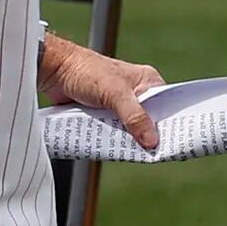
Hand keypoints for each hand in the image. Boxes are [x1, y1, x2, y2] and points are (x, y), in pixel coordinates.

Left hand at [42, 43, 164, 151]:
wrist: (53, 71)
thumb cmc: (86, 71)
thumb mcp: (115, 94)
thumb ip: (134, 116)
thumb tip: (152, 141)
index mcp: (147, 82)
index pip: (166, 107)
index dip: (169, 126)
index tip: (173, 144)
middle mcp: (136, 94)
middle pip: (148, 122)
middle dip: (147, 137)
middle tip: (151, 154)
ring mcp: (118, 105)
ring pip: (129, 129)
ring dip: (128, 141)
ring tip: (132, 155)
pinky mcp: (102, 114)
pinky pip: (113, 131)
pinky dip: (112, 140)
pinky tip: (114, 151)